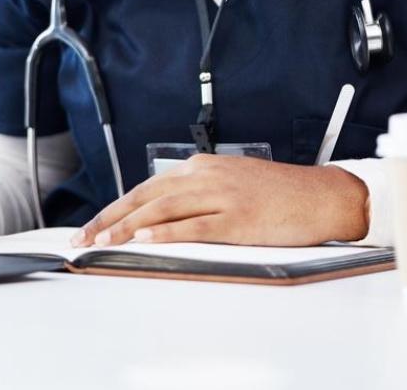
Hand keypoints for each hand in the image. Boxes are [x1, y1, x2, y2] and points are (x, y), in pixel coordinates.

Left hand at [69, 154, 368, 247]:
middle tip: (84, 237)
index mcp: (200, 167)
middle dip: (111, 218)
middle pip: (146, 197)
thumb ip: (197, 193)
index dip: (116, 208)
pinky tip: (146, 239)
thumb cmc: (278, 194)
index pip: (146, 188)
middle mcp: (205, 176)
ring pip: (163, 209)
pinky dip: (167, 232)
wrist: (322, 196)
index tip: (93, 225)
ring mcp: (221, 195)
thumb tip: (161, 215)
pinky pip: (195, 225)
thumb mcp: (230, 182)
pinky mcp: (238, 218)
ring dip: (128, 226)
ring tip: (103, 241)